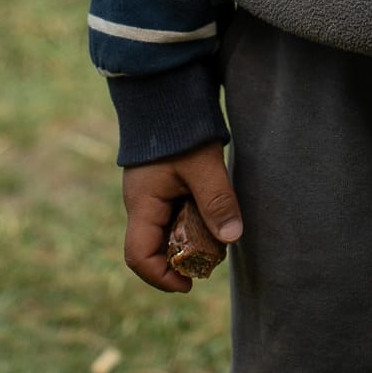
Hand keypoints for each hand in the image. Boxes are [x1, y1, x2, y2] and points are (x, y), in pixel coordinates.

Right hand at [122, 141, 242, 292]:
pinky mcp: (162, 183)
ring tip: (217, 235)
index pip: (139, 256)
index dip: (162, 276)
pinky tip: (213, 213)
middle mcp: (141, 203)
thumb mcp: (203, 164)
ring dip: (190, 239)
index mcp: (142, 203)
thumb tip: (232, 238)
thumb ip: (217, 200)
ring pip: (167, 231)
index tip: (190, 283)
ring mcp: (151, 193)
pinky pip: (174, 213)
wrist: (166, 88)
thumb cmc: (181, 126)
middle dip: (182, 259)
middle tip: (213, 260)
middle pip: (154, 247)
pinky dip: (192, 220)